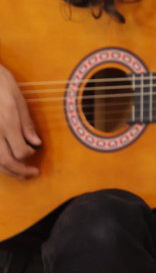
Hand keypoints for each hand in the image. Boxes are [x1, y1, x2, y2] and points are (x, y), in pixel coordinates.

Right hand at [0, 64, 39, 178]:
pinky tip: (3, 163)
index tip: (35, 152)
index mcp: (7, 121)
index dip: (29, 156)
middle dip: (19, 171)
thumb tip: (36, 143)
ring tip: (19, 173)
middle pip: (5, 161)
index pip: (20, 151)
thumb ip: (26, 123)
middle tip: (32, 174)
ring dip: (6, 170)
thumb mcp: (18, 98)